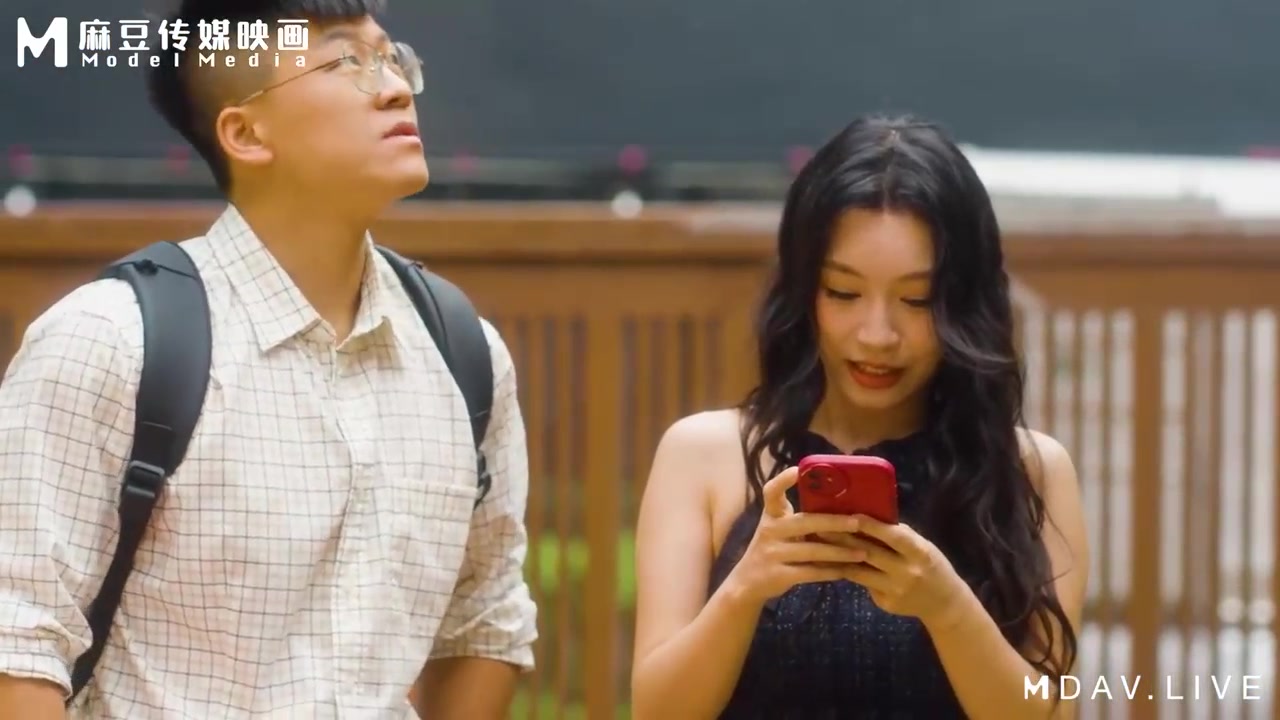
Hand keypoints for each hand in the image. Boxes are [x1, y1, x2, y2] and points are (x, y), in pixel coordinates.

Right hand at [724, 467, 869, 606]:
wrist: (748, 582)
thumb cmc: (773, 548)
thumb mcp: (778, 528)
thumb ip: (799, 517)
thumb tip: (839, 503)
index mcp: (771, 515)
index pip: (771, 492)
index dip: (782, 480)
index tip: (798, 471)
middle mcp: (770, 530)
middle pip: (805, 522)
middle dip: (834, 522)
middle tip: (857, 522)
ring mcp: (773, 553)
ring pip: (813, 550)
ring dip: (840, 552)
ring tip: (863, 552)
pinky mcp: (778, 575)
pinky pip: (810, 572)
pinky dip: (831, 572)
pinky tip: (847, 571)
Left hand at [831, 516, 967, 626]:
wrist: (944, 604)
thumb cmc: (932, 566)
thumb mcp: (923, 547)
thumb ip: (900, 536)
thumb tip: (869, 518)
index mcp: (919, 553)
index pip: (892, 536)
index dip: (870, 526)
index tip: (848, 515)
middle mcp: (906, 572)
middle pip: (869, 554)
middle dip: (843, 539)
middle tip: (821, 527)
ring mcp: (894, 590)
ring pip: (860, 572)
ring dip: (838, 558)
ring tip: (820, 545)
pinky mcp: (885, 603)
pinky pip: (864, 584)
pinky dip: (850, 572)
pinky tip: (834, 564)